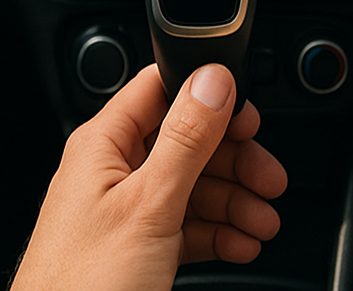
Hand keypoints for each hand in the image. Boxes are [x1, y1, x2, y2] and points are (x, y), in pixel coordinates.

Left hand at [11, 63, 286, 290]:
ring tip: (262, 222)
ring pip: (193, 188)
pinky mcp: (138, 249)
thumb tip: (213, 81)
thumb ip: (185, 140)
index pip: (160, 92)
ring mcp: (126, 213)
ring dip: (234, 203)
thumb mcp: (148, 205)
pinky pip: (187, 227)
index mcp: (104, 146)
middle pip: (187, 144)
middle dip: (235, 162)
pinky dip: (219, 233)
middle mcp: (113, 174)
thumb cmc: (83, 286)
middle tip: (269, 180)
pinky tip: (241, 244)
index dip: (208, 97)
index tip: (248, 117)